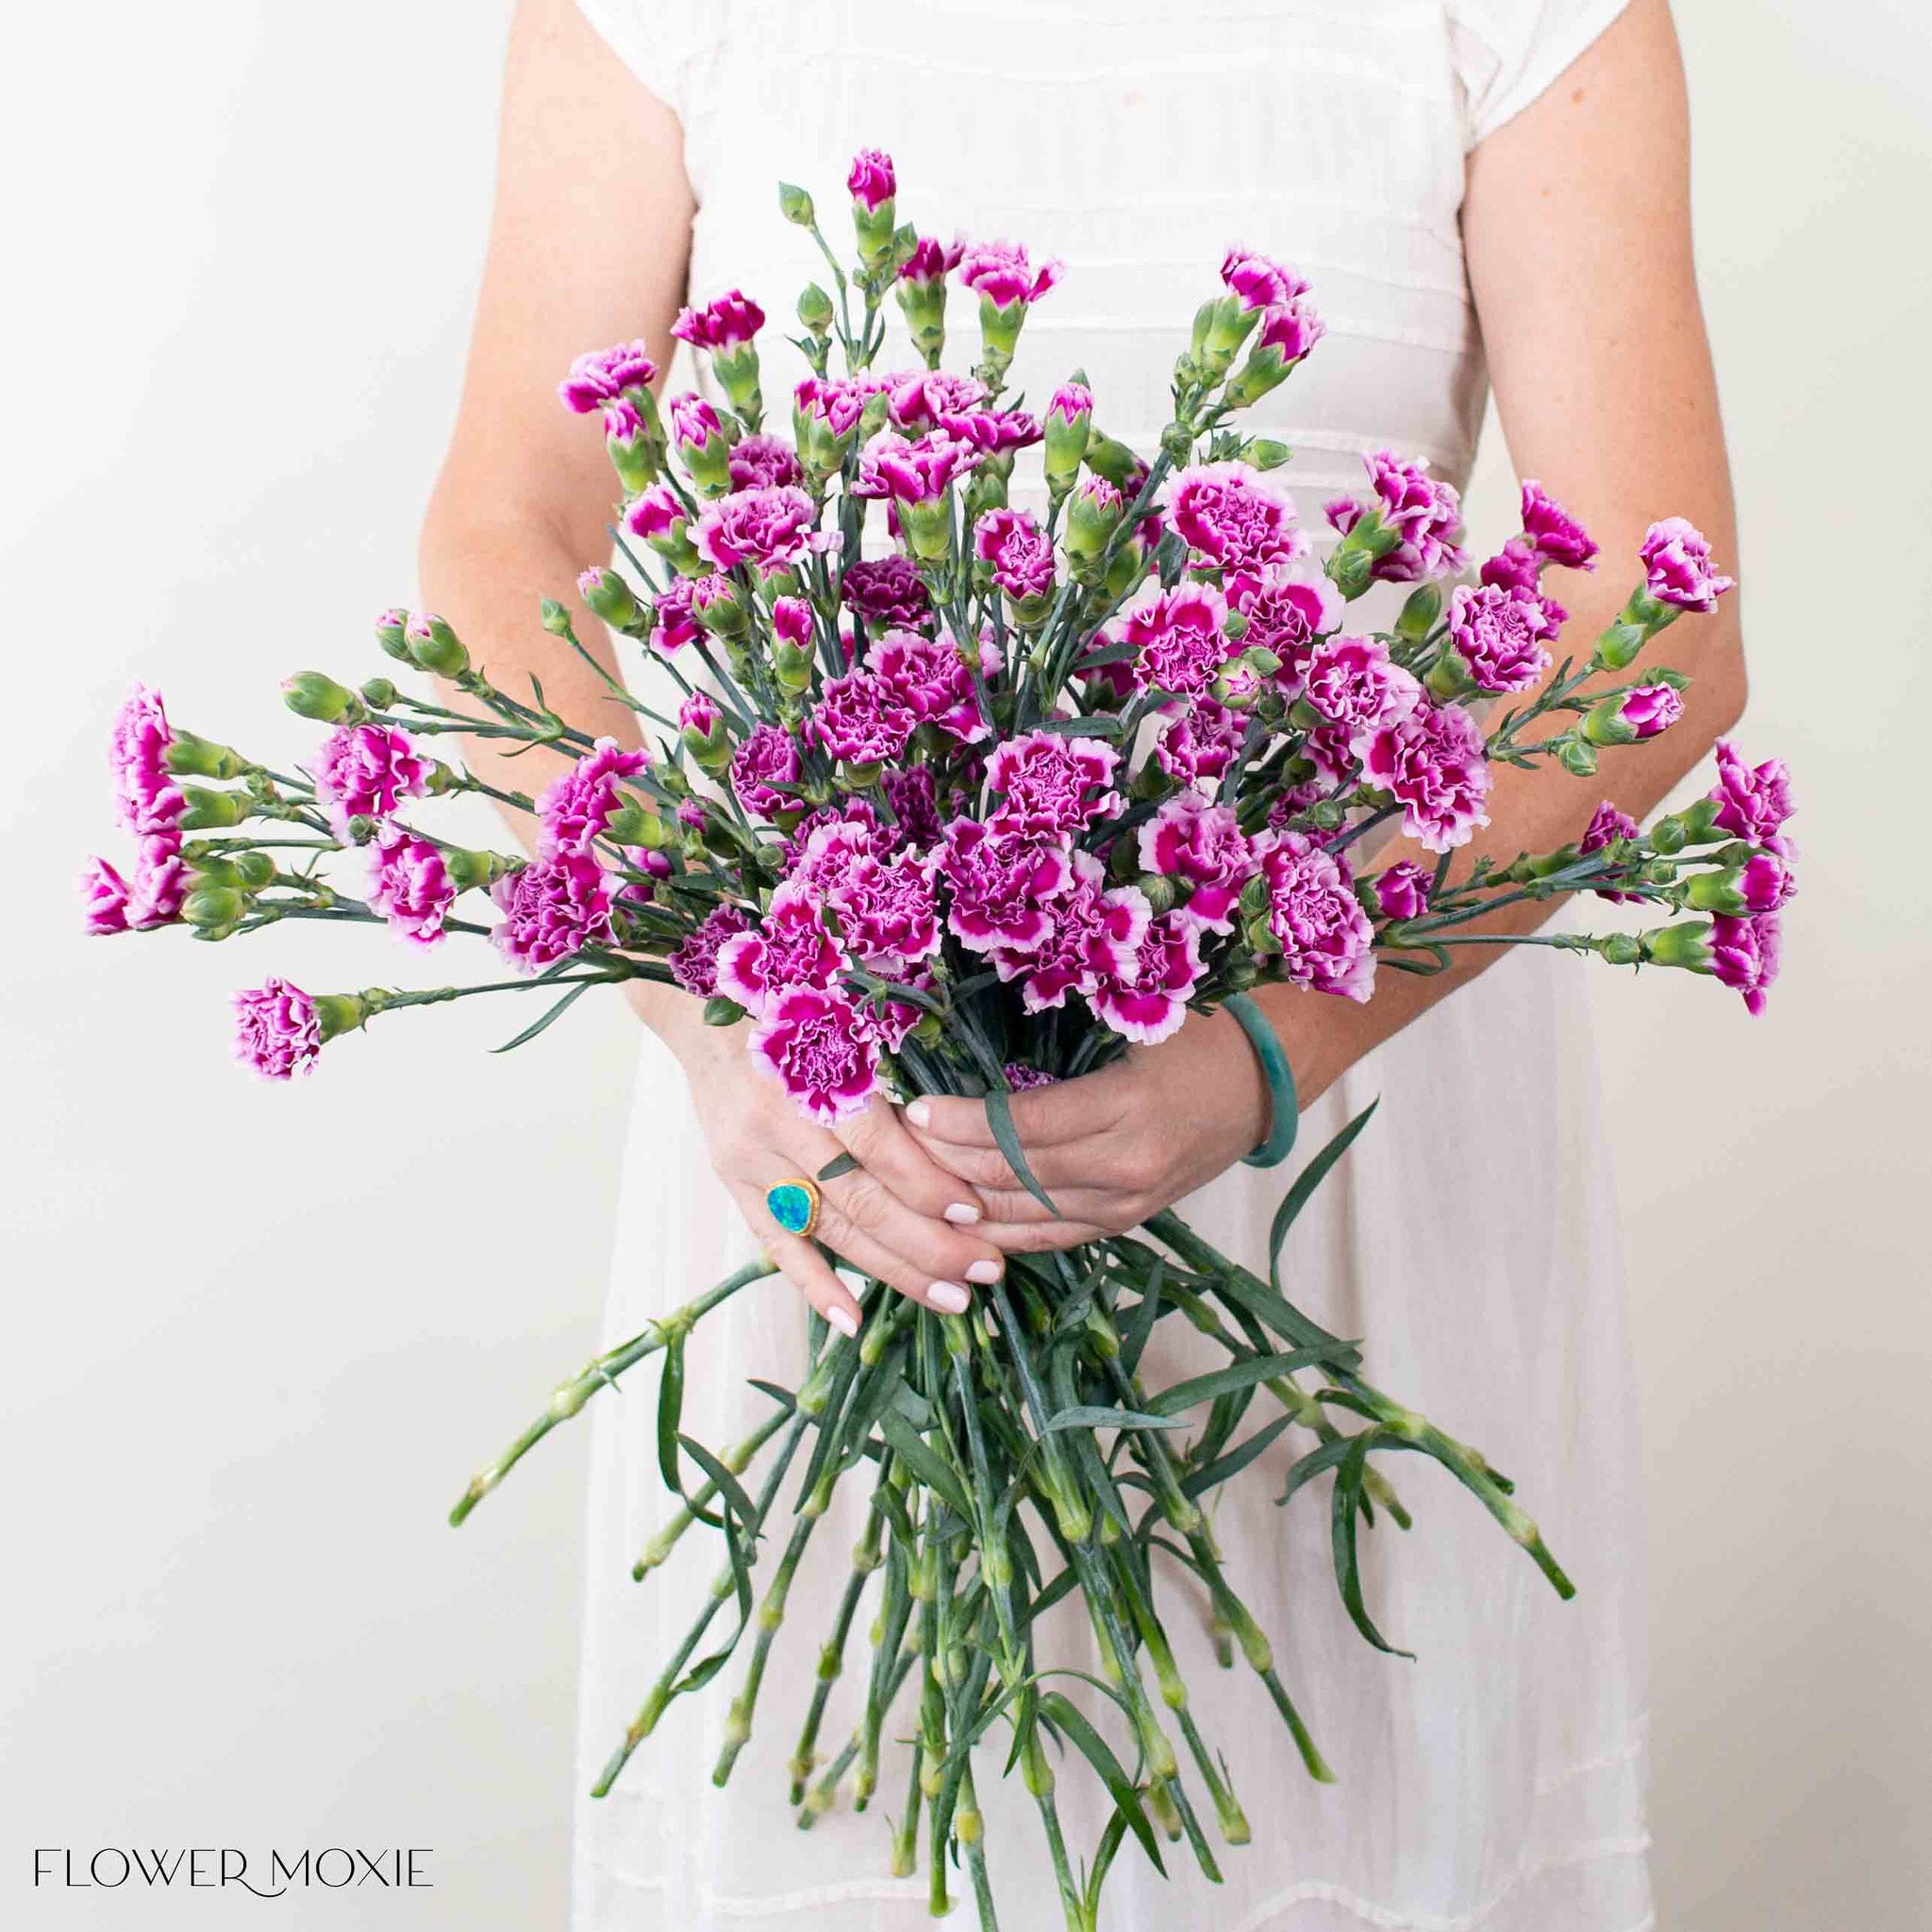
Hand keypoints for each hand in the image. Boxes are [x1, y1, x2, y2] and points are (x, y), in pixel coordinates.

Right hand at [644, 994, 1005, 1335]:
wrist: (703, 1011)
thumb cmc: (797, 1009)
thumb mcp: (843, 1024)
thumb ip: (890, 1081)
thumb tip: (966, 1143)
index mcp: (809, 1071)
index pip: (874, 1145)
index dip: (926, 1183)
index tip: (975, 1214)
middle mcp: (775, 1120)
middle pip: (858, 1198)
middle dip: (928, 1242)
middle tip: (985, 1270)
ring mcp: (748, 1159)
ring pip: (829, 1228)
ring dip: (892, 1270)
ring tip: (950, 1298)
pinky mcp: (734, 1183)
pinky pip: (776, 1243)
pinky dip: (813, 1284)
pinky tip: (851, 1321)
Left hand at [903, 1009, 1270, 1252]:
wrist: (1269, 1077)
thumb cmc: (1198, 1033)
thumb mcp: (1130, 1020)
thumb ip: (1056, 1044)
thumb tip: (966, 1043)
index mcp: (1127, 1108)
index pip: (1020, 1129)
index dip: (958, 1123)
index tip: (910, 1108)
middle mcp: (1126, 1168)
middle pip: (1012, 1178)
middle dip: (944, 1165)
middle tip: (892, 1146)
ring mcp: (1128, 1204)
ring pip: (1024, 1218)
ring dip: (962, 1205)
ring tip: (907, 1187)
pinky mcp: (1128, 1221)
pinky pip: (1051, 1237)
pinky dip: (1000, 1233)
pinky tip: (955, 1224)